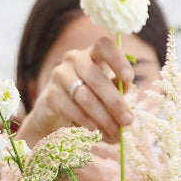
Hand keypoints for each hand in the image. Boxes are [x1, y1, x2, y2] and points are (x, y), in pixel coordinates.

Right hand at [17, 36, 134, 147]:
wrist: (55, 113)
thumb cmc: (88, 97)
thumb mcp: (106, 90)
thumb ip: (117, 87)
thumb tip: (127, 92)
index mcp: (92, 53)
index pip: (104, 46)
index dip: (118, 60)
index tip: (129, 78)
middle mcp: (74, 59)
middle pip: (97, 79)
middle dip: (115, 103)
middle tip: (128, 122)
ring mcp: (60, 75)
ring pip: (86, 98)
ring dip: (104, 119)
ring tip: (116, 134)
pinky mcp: (51, 95)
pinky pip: (73, 111)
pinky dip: (88, 124)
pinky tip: (98, 133)